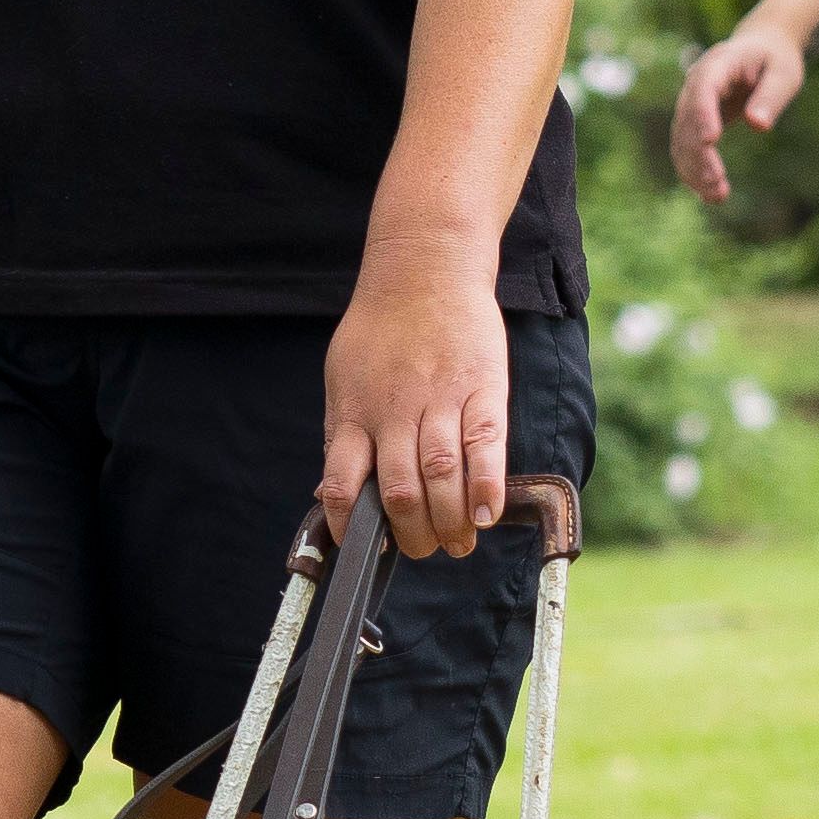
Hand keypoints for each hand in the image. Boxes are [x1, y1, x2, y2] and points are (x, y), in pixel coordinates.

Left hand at [319, 243, 510, 561]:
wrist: (425, 268)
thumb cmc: (382, 328)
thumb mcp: (344, 377)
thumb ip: (341, 434)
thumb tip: (331, 490)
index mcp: (354, 412)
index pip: (342, 483)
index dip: (350, 525)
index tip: (363, 547)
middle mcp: (393, 411)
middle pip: (398, 491)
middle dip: (413, 535)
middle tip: (426, 550)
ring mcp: (438, 399)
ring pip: (439, 475)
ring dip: (450, 522)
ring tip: (459, 543)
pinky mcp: (480, 388)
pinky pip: (484, 445)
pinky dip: (486, 486)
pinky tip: (487, 514)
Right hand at [669, 19, 801, 202]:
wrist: (761, 50)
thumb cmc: (775, 60)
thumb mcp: (784, 73)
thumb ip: (771, 96)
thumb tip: (758, 126)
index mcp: (718, 63)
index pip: (703, 87)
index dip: (703, 113)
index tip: (712, 140)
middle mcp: (696, 83)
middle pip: (687, 119)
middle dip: (699, 153)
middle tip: (717, 182)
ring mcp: (691, 103)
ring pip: (681, 139)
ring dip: (694, 169)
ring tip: (718, 196)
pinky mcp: (695, 121)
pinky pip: (687, 148)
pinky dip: (694, 172)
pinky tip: (709, 195)